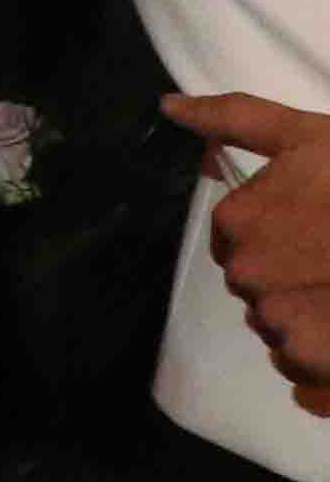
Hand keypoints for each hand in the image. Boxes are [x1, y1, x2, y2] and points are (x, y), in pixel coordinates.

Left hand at [169, 91, 329, 395]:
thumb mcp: (307, 136)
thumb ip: (235, 119)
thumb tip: (168, 106)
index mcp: (236, 223)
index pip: (238, 244)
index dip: (284, 237)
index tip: (323, 229)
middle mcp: (246, 275)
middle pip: (260, 289)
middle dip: (298, 277)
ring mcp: (281, 322)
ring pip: (283, 331)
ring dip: (316, 318)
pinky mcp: (317, 363)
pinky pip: (305, 376)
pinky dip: (328, 363)